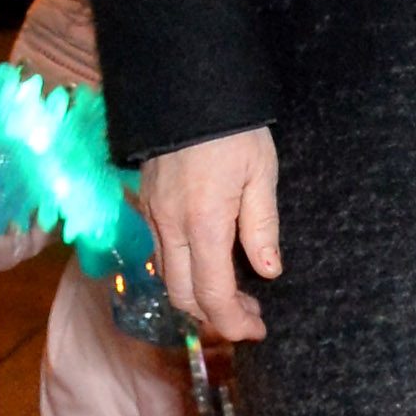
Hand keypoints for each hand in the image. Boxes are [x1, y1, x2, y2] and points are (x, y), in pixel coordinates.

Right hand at [138, 127, 280, 341]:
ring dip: (197, 294)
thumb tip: (268, 272)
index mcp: (204, 223)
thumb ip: (262, 227)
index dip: (234, 321)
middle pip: (182, 295)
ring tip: (234, 293)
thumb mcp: (261, 174)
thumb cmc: (233, 128)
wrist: (185, 86)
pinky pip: (160, 251)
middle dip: (215, 316)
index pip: (212, 294)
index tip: (257, 330)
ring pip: (167, 275)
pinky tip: (208, 261)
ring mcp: (153, 214)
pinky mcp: (146, 202)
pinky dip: (183, 270)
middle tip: (249, 316)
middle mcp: (170, 226)